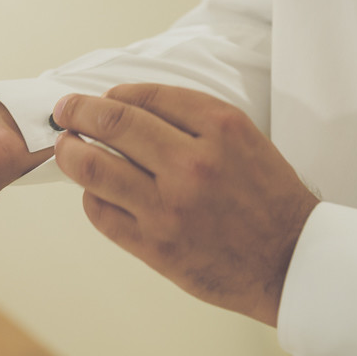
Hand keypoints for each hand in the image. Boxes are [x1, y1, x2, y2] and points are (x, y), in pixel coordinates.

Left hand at [51, 84, 318, 325]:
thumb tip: (125, 107)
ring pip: (94, 167)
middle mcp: (193, 163)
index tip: (99, 99)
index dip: (111, 95)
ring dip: (70, 151)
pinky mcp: (155, 246)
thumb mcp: (245, 139)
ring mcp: (170, 206)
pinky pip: (100, 213)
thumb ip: (191, 119)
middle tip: (64, 111)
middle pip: (113, 123)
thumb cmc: (267, 198)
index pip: (146, 96)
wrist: (291, 261)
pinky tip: (96, 191)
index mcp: (221, 128)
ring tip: (66, 147)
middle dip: (77, 111)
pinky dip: (90, 196)